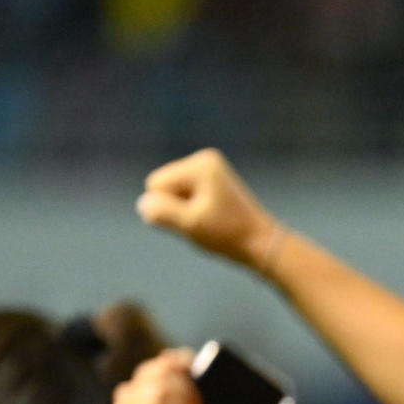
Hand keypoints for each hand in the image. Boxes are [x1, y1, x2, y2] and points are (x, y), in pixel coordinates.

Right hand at [137, 147, 287, 271]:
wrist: (261, 243)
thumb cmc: (228, 234)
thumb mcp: (190, 224)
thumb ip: (162, 212)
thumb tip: (142, 203)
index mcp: (200, 164)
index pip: (155, 184)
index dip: (168, 207)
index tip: (197, 216)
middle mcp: (204, 160)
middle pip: (162, 186)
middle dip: (175, 207)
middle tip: (204, 220)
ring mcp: (208, 170)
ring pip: (171, 194)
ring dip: (183, 211)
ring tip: (209, 220)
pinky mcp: (211, 182)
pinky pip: (183, 197)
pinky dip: (191, 211)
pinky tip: (211, 218)